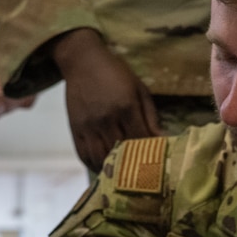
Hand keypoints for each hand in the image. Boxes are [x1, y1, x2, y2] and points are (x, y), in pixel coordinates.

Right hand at [51, 29, 159, 172]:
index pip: (141, 139)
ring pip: (101, 158)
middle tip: (143, 173)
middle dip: (134, 165)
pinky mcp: (75, 129)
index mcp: (125, 107)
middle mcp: (106, 119)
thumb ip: (150, 115)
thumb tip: (162, 138)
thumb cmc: (115, 72)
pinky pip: (84, 155)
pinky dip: (94, 165)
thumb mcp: (139, 88)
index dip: (151, 153)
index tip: (159, 161)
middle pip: (121, 153)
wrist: (82, 61)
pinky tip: (104, 168)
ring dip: (113, 169)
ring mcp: (88, 126)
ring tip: (123, 175)